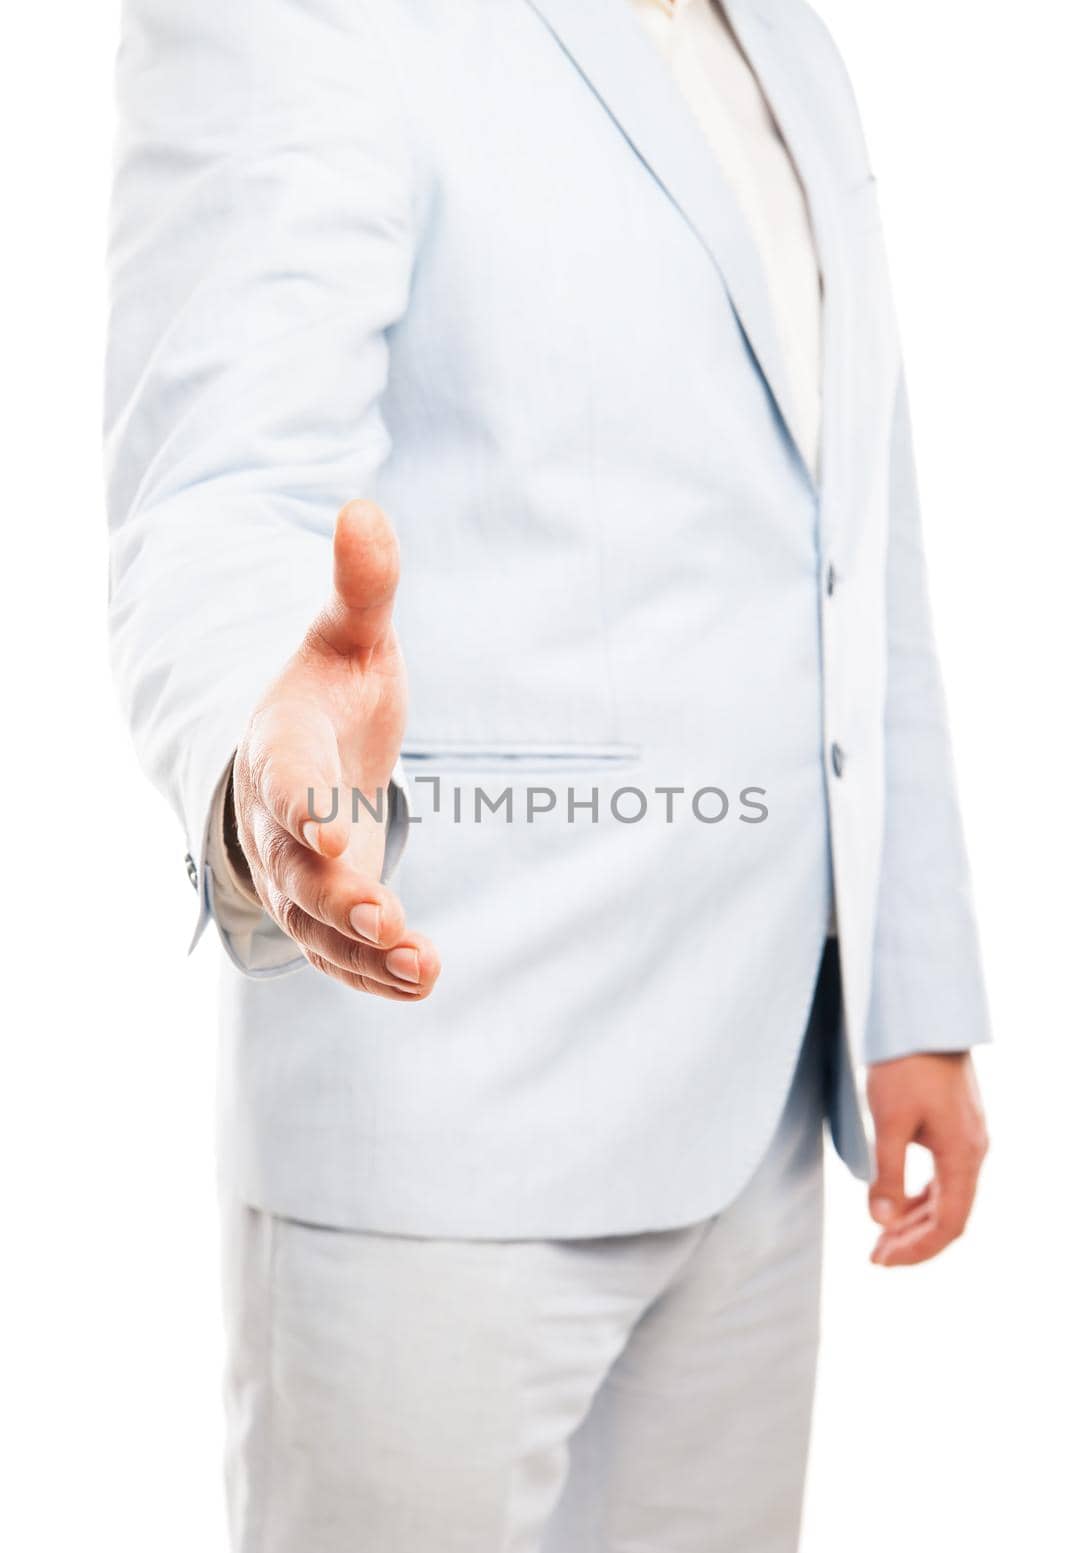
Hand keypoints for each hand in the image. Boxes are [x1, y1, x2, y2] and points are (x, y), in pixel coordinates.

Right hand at [231, 499, 439, 999]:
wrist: (304, 755)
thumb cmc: (332, 691)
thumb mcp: (349, 636)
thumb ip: (361, 587)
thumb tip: (364, 507)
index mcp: (282, 750)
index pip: (286, 784)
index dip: (307, 811)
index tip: (338, 836)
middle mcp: (280, 823)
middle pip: (299, 871)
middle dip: (339, 899)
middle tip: (385, 919)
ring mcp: (299, 876)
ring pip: (321, 927)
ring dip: (367, 952)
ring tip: (422, 968)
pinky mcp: (328, 913)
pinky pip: (342, 954)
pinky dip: (375, 973)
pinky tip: (422, 980)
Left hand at [866, 1051, 987, 1265]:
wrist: (923, 1017)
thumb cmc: (905, 1065)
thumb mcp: (889, 1121)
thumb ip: (887, 1173)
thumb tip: (880, 1222)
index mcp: (962, 1156)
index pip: (949, 1224)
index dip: (919, 1250)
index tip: (883, 1261)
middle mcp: (973, 1152)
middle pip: (949, 1215)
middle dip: (913, 1241)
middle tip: (875, 1257)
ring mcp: (966, 1139)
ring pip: (946, 1197)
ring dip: (915, 1221)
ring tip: (881, 1238)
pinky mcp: (955, 1127)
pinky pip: (943, 1176)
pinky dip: (921, 1197)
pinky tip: (897, 1204)